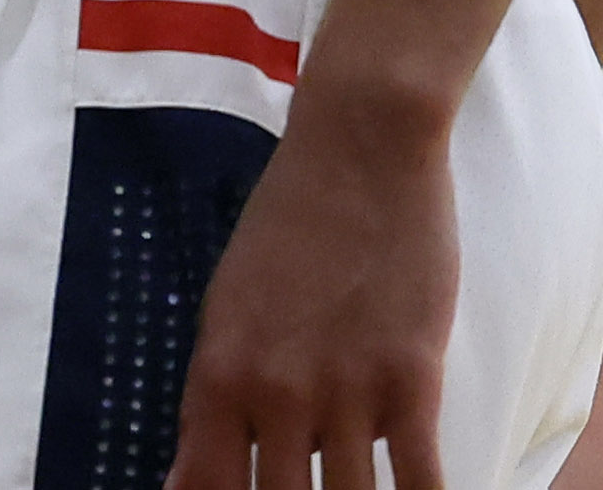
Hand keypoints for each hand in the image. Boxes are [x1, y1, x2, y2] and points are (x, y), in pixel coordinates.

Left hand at [163, 101, 457, 489]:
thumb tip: (181, 484)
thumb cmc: (289, 225)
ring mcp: (346, 387)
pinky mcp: (412, 375)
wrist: (359, 147)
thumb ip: (210, 405)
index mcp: (218, 375)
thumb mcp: (226, 312)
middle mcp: (274, 391)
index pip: (206, 489)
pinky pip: (421, 480)